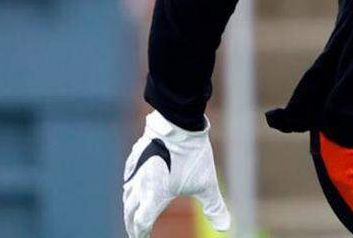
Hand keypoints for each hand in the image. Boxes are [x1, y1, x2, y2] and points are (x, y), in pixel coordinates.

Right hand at [123, 111, 230, 236]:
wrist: (179, 124)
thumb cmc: (193, 156)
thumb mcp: (207, 184)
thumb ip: (215, 208)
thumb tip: (225, 227)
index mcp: (154, 197)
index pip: (142, 223)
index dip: (141, 233)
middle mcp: (140, 186)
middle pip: (130, 212)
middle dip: (132, 224)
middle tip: (135, 231)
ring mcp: (135, 170)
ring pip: (127, 194)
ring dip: (129, 207)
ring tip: (132, 212)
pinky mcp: (135, 156)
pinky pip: (127, 176)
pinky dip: (128, 187)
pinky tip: (132, 185)